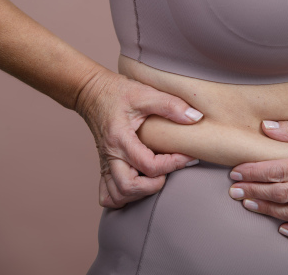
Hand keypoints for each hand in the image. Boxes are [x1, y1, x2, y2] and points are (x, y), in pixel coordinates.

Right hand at [75, 69, 202, 207]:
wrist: (91, 91)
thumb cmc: (119, 92)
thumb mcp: (146, 93)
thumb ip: (171, 105)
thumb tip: (196, 118)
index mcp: (120, 139)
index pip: (149, 165)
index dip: (173, 164)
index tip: (188, 156)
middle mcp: (110, 155)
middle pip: (129, 188)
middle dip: (154, 185)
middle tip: (168, 170)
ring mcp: (105, 164)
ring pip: (117, 196)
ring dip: (139, 194)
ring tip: (155, 177)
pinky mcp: (104, 167)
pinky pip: (107, 195)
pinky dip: (123, 197)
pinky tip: (139, 184)